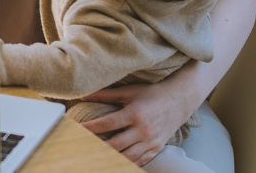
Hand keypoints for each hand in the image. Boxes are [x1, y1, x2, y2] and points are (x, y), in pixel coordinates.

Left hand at [78, 81, 196, 166]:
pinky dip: (126, 163)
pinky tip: (114, 162)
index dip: (91, 128)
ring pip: (127, 156)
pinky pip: (140, 161)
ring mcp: (151, 141)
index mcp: (134, 113)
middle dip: (98, 147)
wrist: (178, 101)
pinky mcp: (156, 148)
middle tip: (83, 148)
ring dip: (110, 158)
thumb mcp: (129, 91)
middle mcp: (143, 129)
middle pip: (116, 144)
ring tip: (96, 157)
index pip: (107, 123)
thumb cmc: (151, 94)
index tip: (77, 130)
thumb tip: (83, 95)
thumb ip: (105, 94)